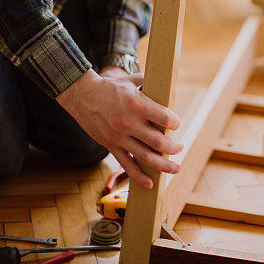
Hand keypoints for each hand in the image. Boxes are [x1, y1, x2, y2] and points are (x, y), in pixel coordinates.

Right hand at [56, 68, 182, 188]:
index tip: (176, 124)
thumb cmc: (111, 87)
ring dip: (164, 165)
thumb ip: (151, 84)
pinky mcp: (111, 146)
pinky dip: (139, 177)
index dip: (175, 123)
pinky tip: (150, 183)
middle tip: (180, 146)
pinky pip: (127, 165)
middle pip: (159, 142)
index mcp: (137, 104)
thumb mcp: (132, 80)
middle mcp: (129, 123)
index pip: (164, 118)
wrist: (83, 96)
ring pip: (146, 157)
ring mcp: (119, 137)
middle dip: (174, 147)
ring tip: (176, 168)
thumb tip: (168, 87)